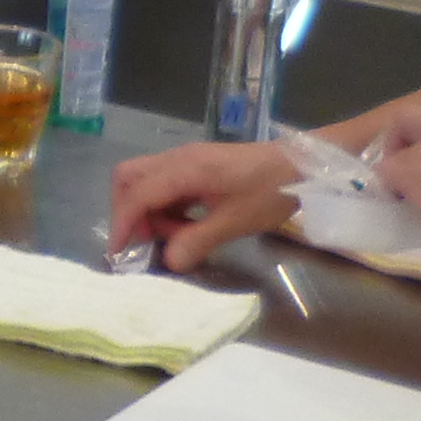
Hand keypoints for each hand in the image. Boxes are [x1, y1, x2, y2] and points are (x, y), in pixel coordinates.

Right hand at [106, 139, 299, 271]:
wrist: (301, 164)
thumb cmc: (270, 190)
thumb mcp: (236, 222)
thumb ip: (197, 241)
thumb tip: (169, 262)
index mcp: (185, 169)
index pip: (137, 194)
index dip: (123, 224)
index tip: (119, 253)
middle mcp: (179, 158)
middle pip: (129, 178)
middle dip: (129, 211)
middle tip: (150, 239)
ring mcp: (187, 159)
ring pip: (146, 180)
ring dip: (150, 210)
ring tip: (177, 235)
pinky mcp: (198, 166)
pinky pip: (166, 184)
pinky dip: (165, 205)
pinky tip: (188, 224)